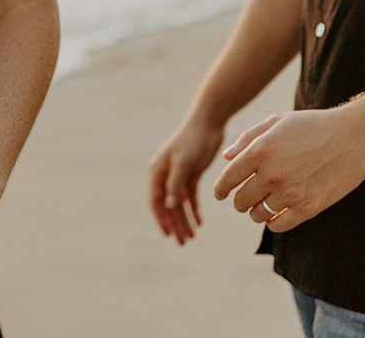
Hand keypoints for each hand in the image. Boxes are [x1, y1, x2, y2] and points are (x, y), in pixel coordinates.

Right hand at [147, 118, 226, 243]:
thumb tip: (170, 207)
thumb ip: (175, 185)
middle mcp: (165, 175)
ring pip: (179, 203)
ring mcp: (178, 175)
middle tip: (184, 242)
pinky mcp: (191, 173)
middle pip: (168, 205)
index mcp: (157, 172)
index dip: (161, 219)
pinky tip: (200, 222)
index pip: (156, 201)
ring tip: (192, 237)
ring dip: (184, 220)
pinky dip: (194, 209)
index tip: (169, 235)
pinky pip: (190, 196)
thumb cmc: (193, 140)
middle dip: (175, 224)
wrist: (208, 122)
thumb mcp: (184, 163)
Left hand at [210, 109, 364, 233]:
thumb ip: (248, 139)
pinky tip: (276, 213)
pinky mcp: (308, 208)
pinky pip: (278, 225)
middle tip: (244, 197)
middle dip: (239, 200)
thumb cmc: (312, 127)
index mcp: (260, 150)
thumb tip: (227, 158)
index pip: (228, 179)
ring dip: (255, 211)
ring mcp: (290, 193)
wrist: (352, 139)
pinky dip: (273, 222)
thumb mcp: (276, 122)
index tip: (220, 194)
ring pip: (257, 214)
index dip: (220, 189)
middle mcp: (272, 174)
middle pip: (240, 200)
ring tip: (262, 203)